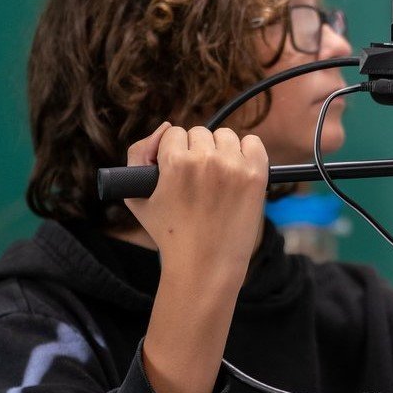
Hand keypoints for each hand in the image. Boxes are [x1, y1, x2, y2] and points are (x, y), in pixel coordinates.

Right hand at [124, 122, 268, 277]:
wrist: (206, 264)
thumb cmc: (170, 233)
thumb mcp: (136, 197)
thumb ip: (138, 154)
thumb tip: (165, 128)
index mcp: (176, 162)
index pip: (173, 133)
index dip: (172, 153)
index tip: (177, 173)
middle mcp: (207, 160)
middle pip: (200, 133)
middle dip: (196, 152)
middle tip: (198, 181)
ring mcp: (234, 167)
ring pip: (225, 136)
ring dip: (221, 150)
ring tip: (217, 178)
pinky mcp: (256, 176)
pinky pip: (254, 143)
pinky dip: (247, 152)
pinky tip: (238, 170)